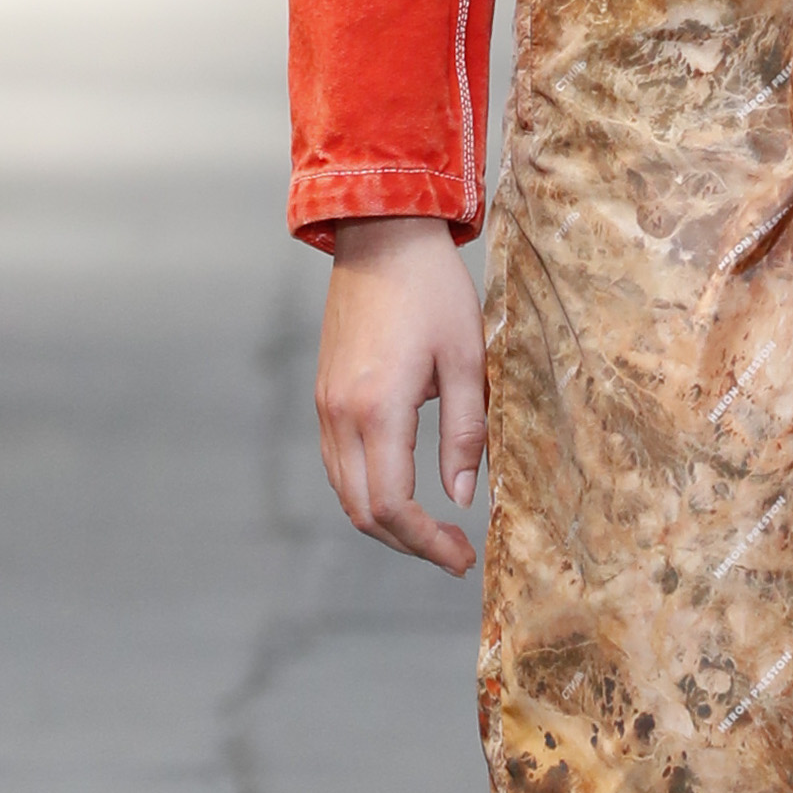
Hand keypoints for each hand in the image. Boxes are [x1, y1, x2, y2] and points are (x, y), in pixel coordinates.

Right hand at [315, 214, 486, 571]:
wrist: (382, 235)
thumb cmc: (432, 290)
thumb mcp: (468, 359)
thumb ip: (466, 433)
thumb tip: (463, 495)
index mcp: (378, 408)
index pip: (392, 505)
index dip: (426, 543)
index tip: (461, 557)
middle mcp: (340, 414)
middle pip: (361, 511)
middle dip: (408, 543)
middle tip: (453, 551)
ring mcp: (325, 405)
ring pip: (344, 492)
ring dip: (386, 521)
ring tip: (433, 529)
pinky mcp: (325, 393)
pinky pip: (337, 464)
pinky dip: (367, 491)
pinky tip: (404, 489)